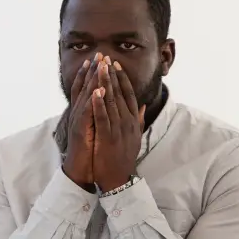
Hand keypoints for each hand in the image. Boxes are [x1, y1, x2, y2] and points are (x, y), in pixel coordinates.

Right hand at [63, 53, 101, 190]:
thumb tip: (114, 106)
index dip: (95, 74)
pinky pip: (86, 113)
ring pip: (85, 96)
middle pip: (86, 88)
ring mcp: (79, 121)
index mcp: (87, 113)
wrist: (83, 171)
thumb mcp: (101, 131)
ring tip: (98, 65)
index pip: (90, 89)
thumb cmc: (93, 152)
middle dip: (93, 71)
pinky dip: (92, 102)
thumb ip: (106, 117)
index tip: (102, 59)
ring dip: (91, 80)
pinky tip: (97, 91)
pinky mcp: (80, 130)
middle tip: (100, 54)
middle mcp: (80, 114)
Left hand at [91, 58, 145, 192]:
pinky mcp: (108, 138)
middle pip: (119, 94)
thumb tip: (143, 105)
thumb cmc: (124, 158)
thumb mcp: (135, 137)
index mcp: (132, 121)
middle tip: (106, 58)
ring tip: (100, 68)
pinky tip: (95, 92)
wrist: (118, 179)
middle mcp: (127, 123)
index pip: (128, 95)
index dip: (122, 79)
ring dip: (105, 84)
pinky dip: (99, 104)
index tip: (116, 65)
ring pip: (111, 102)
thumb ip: (138, 120)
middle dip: (112, 75)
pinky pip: (103, 118)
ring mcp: (118, 130)